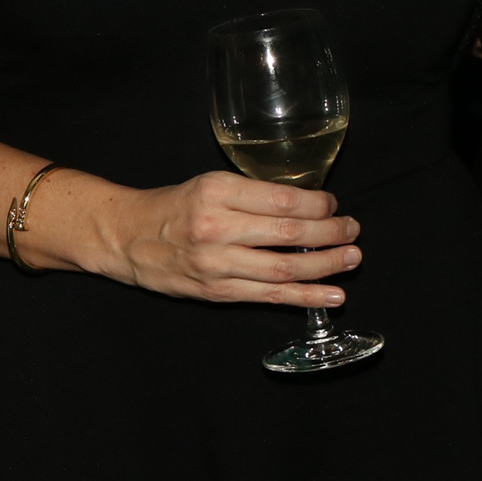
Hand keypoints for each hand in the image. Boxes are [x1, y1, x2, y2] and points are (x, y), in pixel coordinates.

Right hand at [88, 170, 361, 308]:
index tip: (333, 205)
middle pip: (288, 234)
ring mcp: (216, 264)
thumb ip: (251, 194)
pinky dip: (305, 297)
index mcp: (217, 192)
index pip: (280, 200)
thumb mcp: (209, 184)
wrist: (128, 237)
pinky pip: (269, 296)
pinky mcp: (217, 292)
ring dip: (325, 266)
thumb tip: (304, 204)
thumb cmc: (173, 207)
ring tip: (351, 259)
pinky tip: (332, 295)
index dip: (317, 205)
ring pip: (283, 270)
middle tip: (353, 229)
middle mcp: (216, 227)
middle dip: (330, 234)